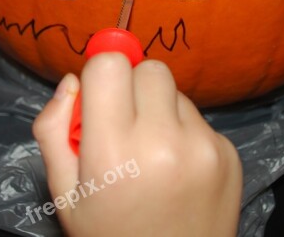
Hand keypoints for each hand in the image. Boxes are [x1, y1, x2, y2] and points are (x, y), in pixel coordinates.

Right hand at [33, 53, 241, 236]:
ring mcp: (204, 147)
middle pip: (147, 69)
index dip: (100, 75)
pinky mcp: (229, 154)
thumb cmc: (108, 234)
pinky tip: (177, 170)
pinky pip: (200, 118)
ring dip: (159, 110)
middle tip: (124, 125)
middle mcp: (165, 140)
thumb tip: (73, 81)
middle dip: (131, 87)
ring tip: (152, 154)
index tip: (98, 99)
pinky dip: (185, 133)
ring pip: (175, 92)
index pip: (110, 63)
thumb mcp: (64, 192)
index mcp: (115, 149)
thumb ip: (54, 129)